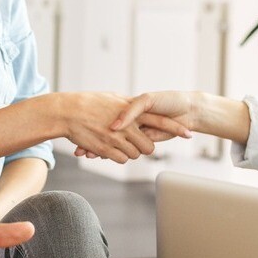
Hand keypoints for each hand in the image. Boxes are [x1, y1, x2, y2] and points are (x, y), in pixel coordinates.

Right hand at [61, 92, 190, 163]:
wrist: (68, 111)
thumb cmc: (89, 103)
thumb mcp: (113, 98)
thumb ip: (129, 104)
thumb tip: (139, 106)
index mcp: (132, 110)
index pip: (160, 120)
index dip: (175, 128)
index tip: (189, 132)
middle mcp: (128, 125)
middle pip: (149, 146)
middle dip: (145, 148)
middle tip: (136, 143)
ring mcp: (117, 138)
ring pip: (135, 155)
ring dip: (130, 152)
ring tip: (118, 143)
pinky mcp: (106, 149)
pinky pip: (122, 159)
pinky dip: (118, 156)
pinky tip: (110, 149)